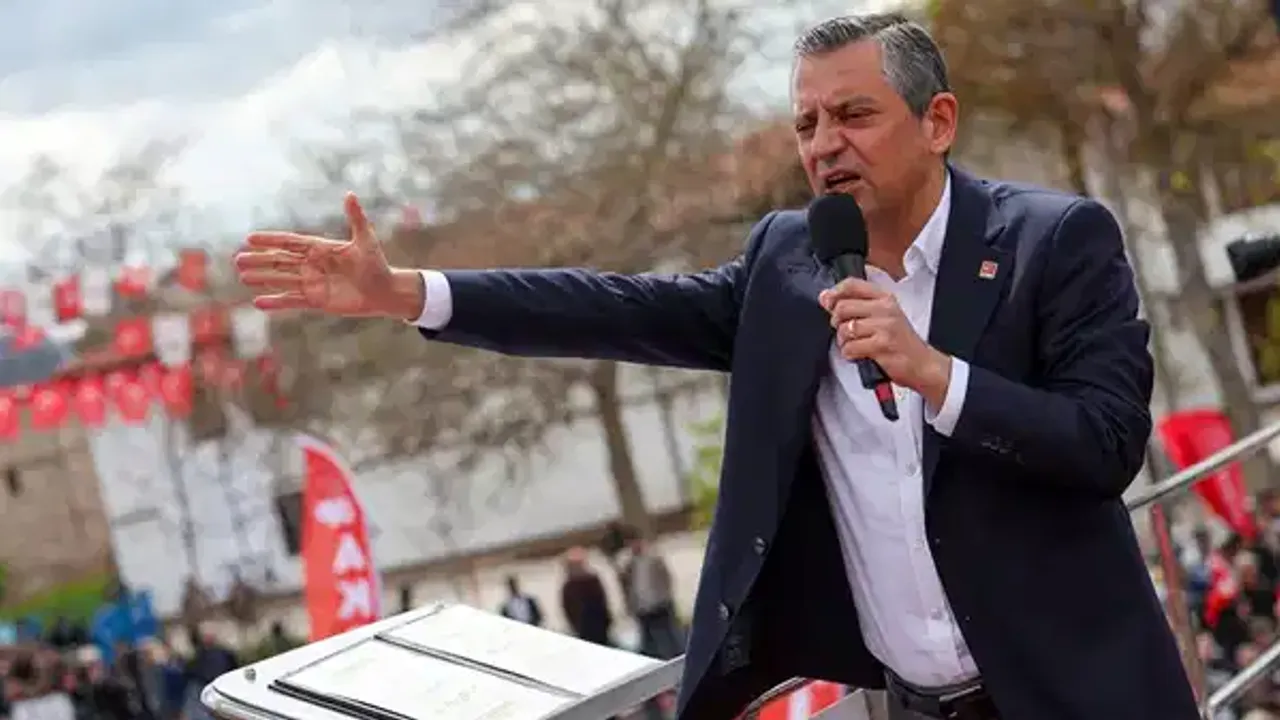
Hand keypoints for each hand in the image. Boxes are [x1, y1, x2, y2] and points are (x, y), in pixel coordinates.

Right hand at [234, 193, 421, 318]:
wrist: (385, 292)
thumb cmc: (377, 265)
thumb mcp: (366, 240)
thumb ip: (356, 218)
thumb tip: (349, 194)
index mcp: (321, 248)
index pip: (290, 242)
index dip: (271, 240)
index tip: (250, 238)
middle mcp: (312, 265)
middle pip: (280, 261)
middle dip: (260, 260)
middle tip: (237, 260)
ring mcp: (313, 283)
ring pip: (282, 280)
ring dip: (262, 278)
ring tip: (243, 277)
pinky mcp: (317, 300)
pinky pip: (292, 301)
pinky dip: (276, 302)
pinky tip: (258, 302)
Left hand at [819, 278, 950, 407]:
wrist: (922, 364)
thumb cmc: (901, 341)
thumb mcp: (884, 315)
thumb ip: (856, 305)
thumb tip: (825, 297)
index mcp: (885, 298)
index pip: (852, 284)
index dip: (834, 293)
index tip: (828, 302)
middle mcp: (885, 309)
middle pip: (843, 307)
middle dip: (837, 322)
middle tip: (846, 330)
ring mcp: (884, 327)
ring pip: (845, 329)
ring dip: (844, 341)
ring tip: (855, 344)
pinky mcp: (881, 345)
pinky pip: (850, 348)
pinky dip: (850, 354)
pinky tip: (859, 354)